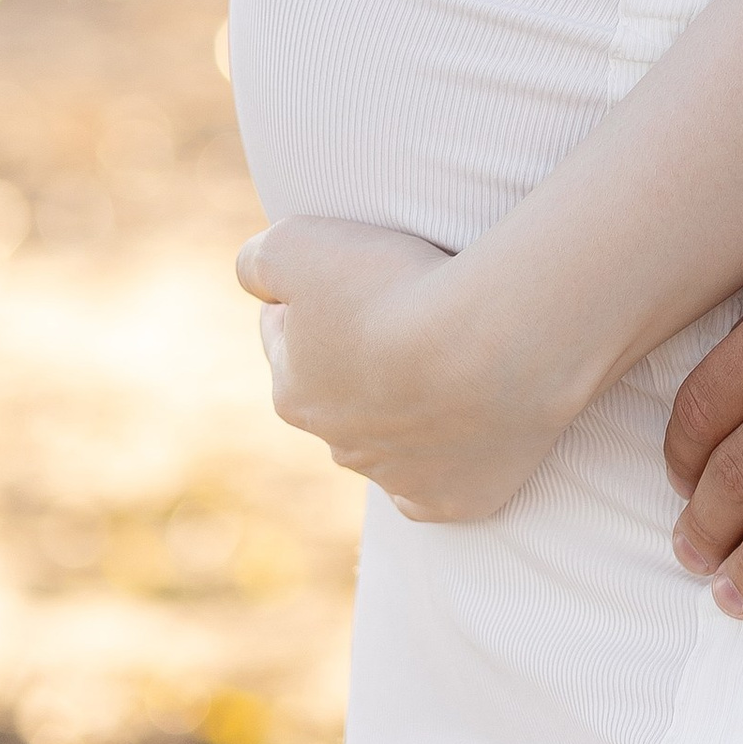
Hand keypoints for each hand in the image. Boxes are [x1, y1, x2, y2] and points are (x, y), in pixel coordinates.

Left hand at [236, 214, 567, 520]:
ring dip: (408, 404)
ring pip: (389, 439)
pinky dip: (445, 465)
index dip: (314, 294)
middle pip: (339, 391)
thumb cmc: (394, 290)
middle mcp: (338, 444)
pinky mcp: (455, 498)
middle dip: (359, 356)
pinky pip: (438, 489)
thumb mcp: (298, 245)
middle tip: (407, 308)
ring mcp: (399, 477)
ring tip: (452, 353)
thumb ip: (259, 261)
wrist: (489, 344)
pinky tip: (461, 435)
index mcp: (294, 392)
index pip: (285, 333)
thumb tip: (253, 277)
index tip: (355, 269)